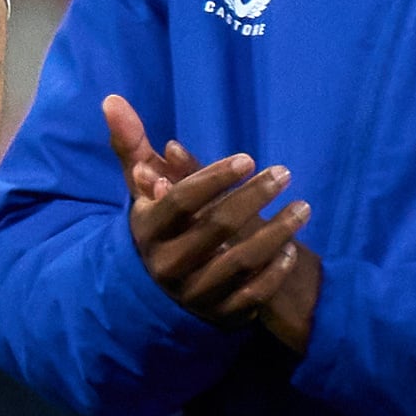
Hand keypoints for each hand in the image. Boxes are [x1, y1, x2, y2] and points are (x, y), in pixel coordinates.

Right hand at [103, 93, 315, 346]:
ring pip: (240, 263)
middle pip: (216, 228)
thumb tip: (112, 99)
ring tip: (302, 207)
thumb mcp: (140, 189)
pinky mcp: (218, 316)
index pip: (181, 201)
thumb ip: (130, 144)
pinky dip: (275, 272)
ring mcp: (194, 294)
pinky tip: (292, 247)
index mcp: (148, 231)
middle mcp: (167, 266)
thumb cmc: (158, 224)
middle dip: (254, 198)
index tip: (248, 158)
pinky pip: (252, 295)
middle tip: (285, 174)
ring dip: (276, 233)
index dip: (214, 178)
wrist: (158, 291)